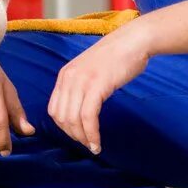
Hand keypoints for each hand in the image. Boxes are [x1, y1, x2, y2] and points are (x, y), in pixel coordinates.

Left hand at [47, 24, 150, 154]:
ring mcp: (81, 81)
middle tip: (87, 144)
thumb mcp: (90, 71)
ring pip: (73, 119)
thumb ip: (81, 87)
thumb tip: (79, 110)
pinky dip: (91, 133)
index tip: (77, 135)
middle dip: (73, 135)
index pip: (54, 109)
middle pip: (61, 117)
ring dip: (82, 138)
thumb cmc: (117, 57)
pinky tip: (98, 142)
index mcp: (65, 75)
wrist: (133, 41)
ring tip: (93, 146)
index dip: (63, 127)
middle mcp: (69, 78)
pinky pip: (88, 117)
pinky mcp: (97, 86)